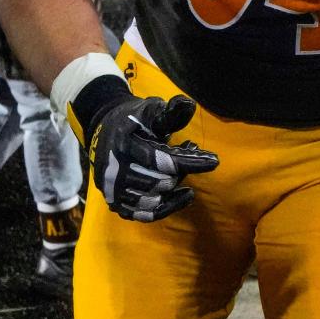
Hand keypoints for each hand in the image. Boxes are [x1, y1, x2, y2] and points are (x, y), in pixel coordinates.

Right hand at [87, 93, 218, 221]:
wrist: (105, 133)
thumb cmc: (134, 121)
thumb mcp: (150, 110)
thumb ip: (170, 112)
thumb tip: (189, 104)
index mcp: (124, 145)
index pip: (163, 160)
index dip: (191, 161)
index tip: (214, 161)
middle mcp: (115, 171)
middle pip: (162, 181)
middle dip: (182, 169)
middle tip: (190, 153)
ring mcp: (114, 190)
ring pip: (156, 198)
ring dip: (176, 185)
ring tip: (183, 169)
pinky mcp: (117, 204)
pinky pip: (148, 214)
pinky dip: (170, 206)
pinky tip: (186, 194)